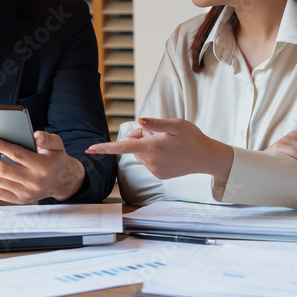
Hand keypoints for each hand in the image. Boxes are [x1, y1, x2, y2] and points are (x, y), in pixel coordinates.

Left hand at [0, 131, 84, 202]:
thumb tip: (35, 135)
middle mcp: (34, 182)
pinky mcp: (20, 200)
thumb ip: (47, 139)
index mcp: (42, 166)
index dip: (1, 146)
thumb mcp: (58, 146)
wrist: (63, 182)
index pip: (17, 155)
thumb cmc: (56, 160)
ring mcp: (26, 193)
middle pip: (3, 170)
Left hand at [84, 118, 232, 181]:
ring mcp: (154, 170)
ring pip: (140, 153)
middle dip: (141, 136)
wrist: (207, 158)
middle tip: (160, 132)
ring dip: (147, 146)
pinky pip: (148, 162)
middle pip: (133, 146)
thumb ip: (156, 124)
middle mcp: (150, 162)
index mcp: (152, 148)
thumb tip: (139, 121)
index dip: (105, 148)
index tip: (89, 149)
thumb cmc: (193, 138)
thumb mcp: (176, 125)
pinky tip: (170, 152)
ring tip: (167, 142)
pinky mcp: (158, 175)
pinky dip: (154, 155)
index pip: (122, 147)